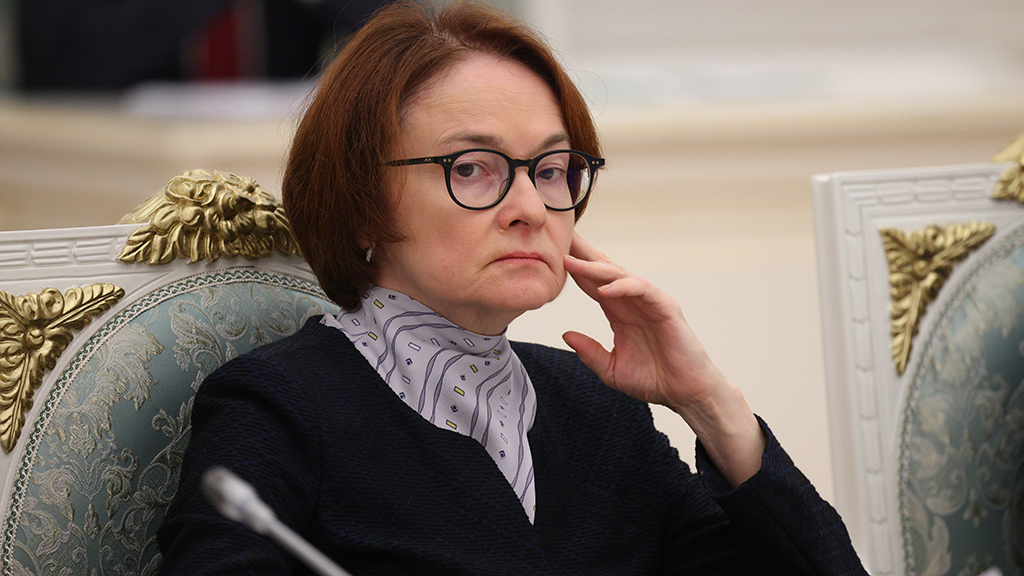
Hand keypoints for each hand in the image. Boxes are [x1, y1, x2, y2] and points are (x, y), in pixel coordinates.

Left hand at [562, 233, 764, 485]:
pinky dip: (623, 287)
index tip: (548, 257)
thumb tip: (565, 334)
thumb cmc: (655, 379)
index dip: (572, 270)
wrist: (685, 394)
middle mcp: (633, 301)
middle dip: (581, 254)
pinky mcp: (666, 307)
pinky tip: (603, 290)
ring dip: (594, 268)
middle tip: (558, 238)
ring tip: (570, 262)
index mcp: (619, 312)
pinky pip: (642, 289)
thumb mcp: (611, 369)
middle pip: (603, 270)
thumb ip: (590, 352)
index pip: (592, 283)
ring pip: (619, 275)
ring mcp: (650, 301)